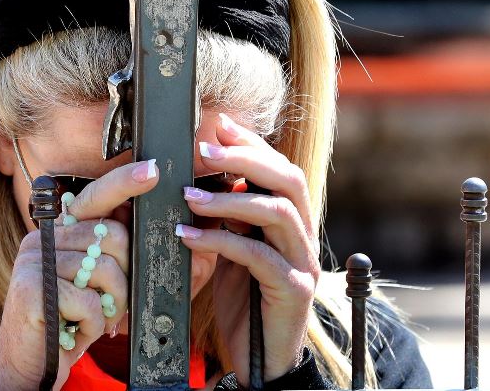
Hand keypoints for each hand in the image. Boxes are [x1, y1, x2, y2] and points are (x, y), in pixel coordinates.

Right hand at [0, 159, 158, 389]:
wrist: (30, 369)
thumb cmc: (68, 326)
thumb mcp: (95, 289)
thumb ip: (116, 260)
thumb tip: (161, 231)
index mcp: (57, 235)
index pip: (94, 199)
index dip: (124, 183)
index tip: (151, 171)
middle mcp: (42, 241)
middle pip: (113, 238)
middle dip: (125, 280)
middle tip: (110, 306)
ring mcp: (34, 263)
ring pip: (108, 272)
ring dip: (111, 307)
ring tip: (89, 321)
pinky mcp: (33, 290)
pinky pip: (90, 302)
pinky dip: (94, 326)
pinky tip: (75, 332)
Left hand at [178, 113, 318, 385]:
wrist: (259, 363)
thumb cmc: (243, 305)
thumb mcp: (234, 251)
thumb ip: (229, 218)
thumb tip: (203, 176)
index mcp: (291, 223)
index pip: (279, 170)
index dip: (251, 145)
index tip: (218, 126)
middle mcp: (303, 238)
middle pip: (288, 180)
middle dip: (245, 159)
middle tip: (203, 152)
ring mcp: (302, 263)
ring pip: (276, 212)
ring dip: (228, 198)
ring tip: (187, 196)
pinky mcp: (292, 290)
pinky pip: (258, 255)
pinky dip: (219, 241)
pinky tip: (186, 236)